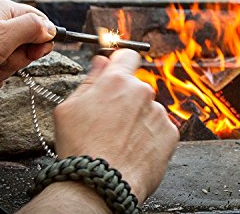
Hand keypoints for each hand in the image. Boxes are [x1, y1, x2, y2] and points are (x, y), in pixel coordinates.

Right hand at [53, 49, 178, 202]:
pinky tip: (133, 150)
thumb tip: (102, 61)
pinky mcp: (170, 134)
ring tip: (120, 141)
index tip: (116, 74)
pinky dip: (149, 136)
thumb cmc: (80, 147)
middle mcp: (142, 91)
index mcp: (117, 80)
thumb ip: (90, 79)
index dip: (121, 63)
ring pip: (148, 109)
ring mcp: (159, 113)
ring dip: (138, 119)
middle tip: (109, 121)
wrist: (100, 185)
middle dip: (126, 98)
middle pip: (136, 86)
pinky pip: (160, 128)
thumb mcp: (69, 108)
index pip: (128, 55)